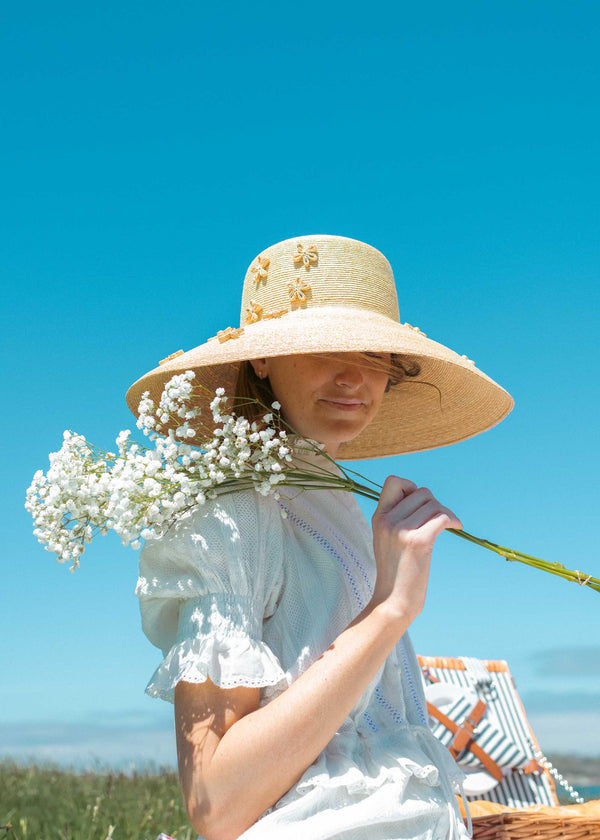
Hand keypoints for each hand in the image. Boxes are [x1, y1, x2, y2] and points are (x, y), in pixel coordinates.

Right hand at [370, 476, 461, 623]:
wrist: (393, 601)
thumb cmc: (396, 572)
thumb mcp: (387, 539)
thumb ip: (397, 517)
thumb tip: (424, 498)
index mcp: (378, 517)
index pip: (393, 481)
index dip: (411, 487)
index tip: (419, 505)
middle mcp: (387, 520)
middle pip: (421, 492)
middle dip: (435, 503)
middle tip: (440, 520)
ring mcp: (401, 530)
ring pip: (433, 503)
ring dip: (446, 512)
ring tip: (449, 525)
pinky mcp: (418, 542)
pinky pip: (442, 517)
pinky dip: (453, 520)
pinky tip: (457, 528)